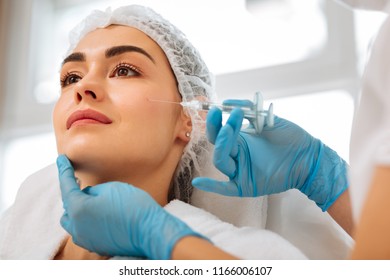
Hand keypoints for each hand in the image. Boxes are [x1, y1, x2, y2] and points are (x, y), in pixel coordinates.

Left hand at [57, 154, 202, 258]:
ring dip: (79, 210)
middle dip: (73, 194)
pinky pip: (85, 231)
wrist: (150, 231)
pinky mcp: (97, 246)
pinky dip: (87, 222)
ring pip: (74, 222)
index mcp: (78, 209)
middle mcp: (77, 227)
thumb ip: (93, 190)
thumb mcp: (111, 188)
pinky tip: (100, 215)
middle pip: (68, 207)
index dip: (64, 170)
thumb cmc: (133, 206)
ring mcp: (86, 239)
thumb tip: (88, 196)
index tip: (61, 159)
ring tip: (91, 201)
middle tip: (81, 182)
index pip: (66, 186)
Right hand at [192, 101, 348, 210]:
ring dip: (222, 145)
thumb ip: (250, 109)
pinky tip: (199, 182)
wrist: (309, 156)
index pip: (219, 132)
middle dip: (218, 129)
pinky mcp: (246, 185)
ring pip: (221, 161)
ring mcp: (240, 171)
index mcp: (240, 141)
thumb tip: (227, 102)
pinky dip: (212, 186)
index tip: (217, 108)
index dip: (216, 121)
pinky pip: (226, 188)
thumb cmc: (291, 139)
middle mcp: (237, 155)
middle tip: (224, 114)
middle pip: (217, 145)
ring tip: (230, 129)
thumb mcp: (268, 119)